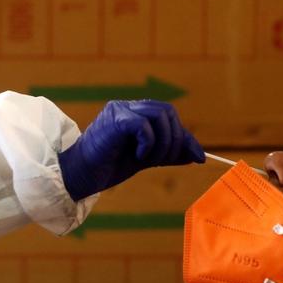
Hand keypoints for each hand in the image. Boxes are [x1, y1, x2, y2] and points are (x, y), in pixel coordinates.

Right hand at [57, 100, 204, 199]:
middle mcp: (127, 107)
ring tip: (147, 160)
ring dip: (162, 143)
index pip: (169, 116)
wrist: (83, 175)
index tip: (199, 158)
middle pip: (168, 112)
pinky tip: (137, 156)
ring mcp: (119, 110)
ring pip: (159, 116)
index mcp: (135, 113)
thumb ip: (168, 154)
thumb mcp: (146, 159)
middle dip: (175, 140)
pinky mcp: (114, 119)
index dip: (185, 137)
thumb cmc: (109, 166)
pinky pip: (143, 125)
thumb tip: (197, 155)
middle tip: (164, 161)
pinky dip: (148, 143)